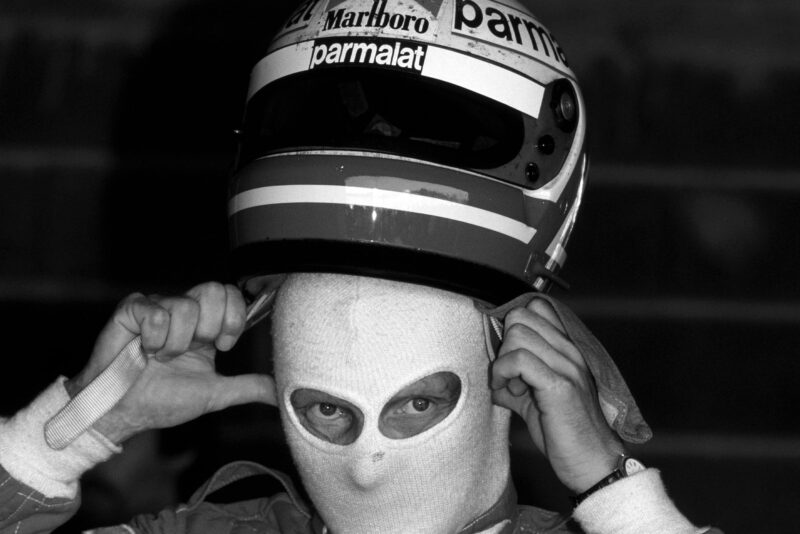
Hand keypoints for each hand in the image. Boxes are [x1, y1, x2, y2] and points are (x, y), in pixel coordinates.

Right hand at [66, 282, 276, 443]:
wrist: (121, 412)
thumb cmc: (161, 401)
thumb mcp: (213, 394)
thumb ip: (247, 387)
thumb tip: (278, 392)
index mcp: (205, 326)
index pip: (232, 295)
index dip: (233, 319)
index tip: (223, 345)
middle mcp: (183, 311)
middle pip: (214, 289)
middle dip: (207, 328)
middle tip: (191, 349)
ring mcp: (157, 307)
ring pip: (185, 305)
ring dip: (175, 343)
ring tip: (161, 357)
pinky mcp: (132, 309)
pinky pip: (156, 311)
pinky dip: (153, 339)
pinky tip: (144, 351)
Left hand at [490, 299, 624, 493]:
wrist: (591, 463)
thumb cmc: (565, 432)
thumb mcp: (536, 401)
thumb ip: (517, 383)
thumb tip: (494, 381)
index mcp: (567, 349)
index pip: (537, 306)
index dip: (512, 327)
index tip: (508, 355)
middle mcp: (570, 351)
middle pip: (521, 315)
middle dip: (504, 343)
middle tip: (509, 375)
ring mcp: (567, 365)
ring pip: (517, 334)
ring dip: (503, 361)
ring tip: (512, 388)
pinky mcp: (559, 385)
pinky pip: (519, 360)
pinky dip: (503, 374)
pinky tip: (509, 393)